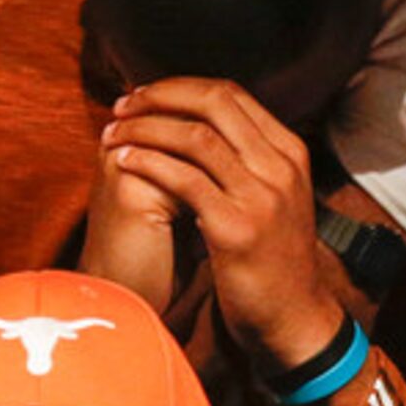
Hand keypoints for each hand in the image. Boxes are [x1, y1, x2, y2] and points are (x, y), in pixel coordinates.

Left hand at [99, 77, 337, 367]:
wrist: (292, 317)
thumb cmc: (271, 259)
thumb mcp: (273, 198)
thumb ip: (248, 161)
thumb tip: (199, 124)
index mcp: (288, 153)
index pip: (230, 94)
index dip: (179, 87)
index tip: (144, 96)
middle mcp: (279, 167)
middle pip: (214, 102)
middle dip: (160, 96)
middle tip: (123, 106)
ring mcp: (261, 196)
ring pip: (195, 136)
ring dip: (145, 128)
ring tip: (113, 134)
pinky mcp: (236, 228)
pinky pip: (184, 179)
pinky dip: (148, 163)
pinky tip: (123, 163)